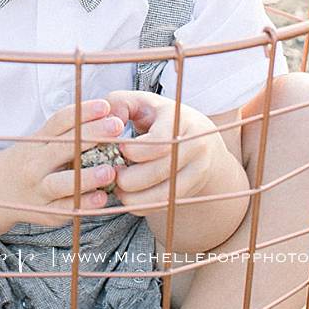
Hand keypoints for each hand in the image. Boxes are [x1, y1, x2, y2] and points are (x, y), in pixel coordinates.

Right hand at [3, 98, 127, 226]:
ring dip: (86, 177)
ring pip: (61, 184)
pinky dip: (84, 204)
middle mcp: (35, 164)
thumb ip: (69, 131)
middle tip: (116, 127)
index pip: (59, 121)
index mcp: (37, 142)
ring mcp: (39, 190)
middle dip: (91, 136)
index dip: (82, 112)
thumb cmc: (32, 160)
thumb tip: (108, 114)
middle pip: (62, 147)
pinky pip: (66, 209)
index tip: (105, 105)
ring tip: (109, 171)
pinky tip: (102, 198)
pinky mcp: (47, 213)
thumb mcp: (42, 142)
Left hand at [102, 91, 217, 215]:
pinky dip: (142, 206)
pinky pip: (164, 206)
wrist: (198, 137)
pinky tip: (129, 196)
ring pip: (162, 195)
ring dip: (132, 197)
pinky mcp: (193, 190)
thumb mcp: (141, 102)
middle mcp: (195, 146)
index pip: (159, 141)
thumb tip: (110, 123)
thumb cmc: (159, 118)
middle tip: (111, 172)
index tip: (120, 148)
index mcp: (181, 119)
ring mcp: (198, 171)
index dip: (134, 150)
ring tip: (117, 187)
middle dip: (127, 177)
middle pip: (158, 172)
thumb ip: (118, 103)